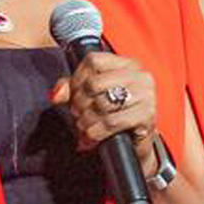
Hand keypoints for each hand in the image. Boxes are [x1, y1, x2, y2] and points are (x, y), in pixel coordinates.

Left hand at [50, 50, 157, 175]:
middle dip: (79, 102)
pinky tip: (91, 136)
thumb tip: (56, 94)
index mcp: (127, 64)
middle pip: (95, 83)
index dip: (77, 78)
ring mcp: (146, 95)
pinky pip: (111, 122)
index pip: (94, 61)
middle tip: (77, 114)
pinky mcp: (147, 116)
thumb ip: (72, 89)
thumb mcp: (92, 96)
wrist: (136, 141)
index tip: (73, 94)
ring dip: (85, 119)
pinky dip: (95, 132)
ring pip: (102, 104)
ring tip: (83, 126)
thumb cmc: (114, 114)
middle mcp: (140, 76)